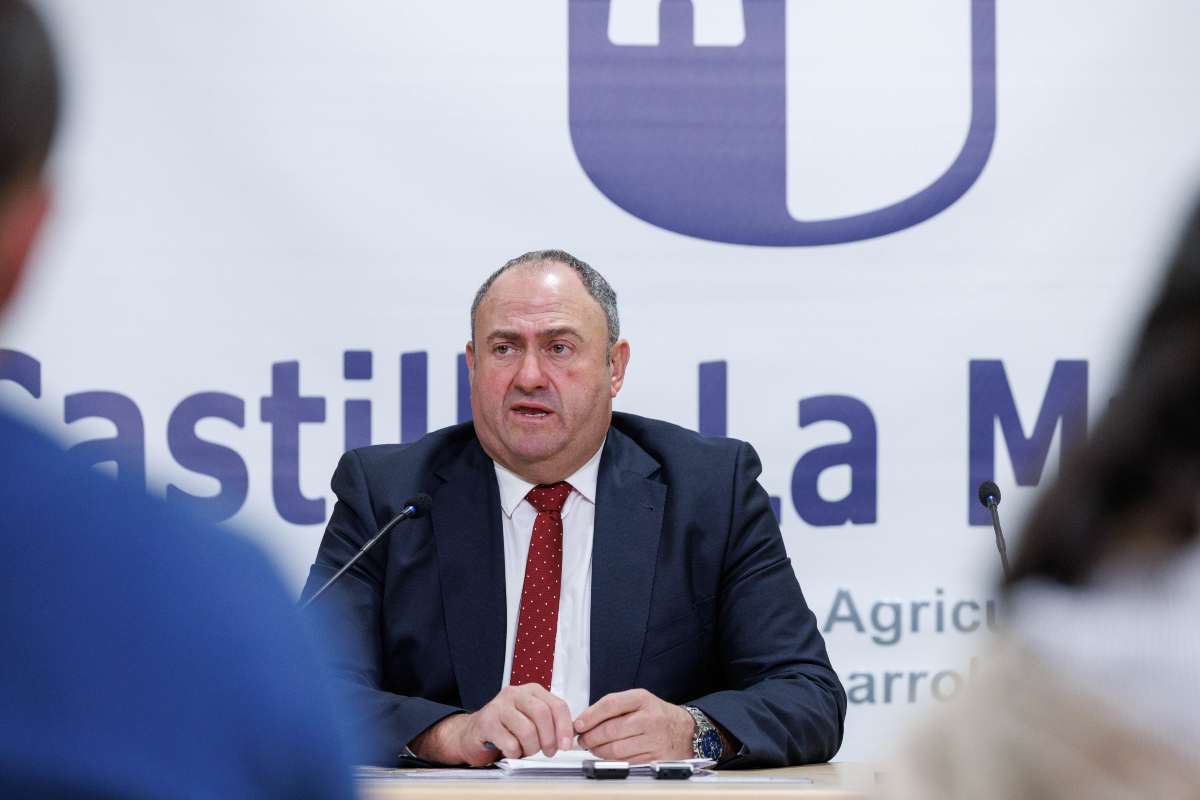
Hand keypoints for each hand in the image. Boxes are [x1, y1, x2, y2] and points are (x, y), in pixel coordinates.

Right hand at [411, 684, 574, 766]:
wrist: (474, 733)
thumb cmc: (507, 728)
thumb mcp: (532, 720)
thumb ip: (551, 723)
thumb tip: (570, 736)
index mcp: (532, 691)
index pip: (557, 705)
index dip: (565, 727)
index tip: (566, 745)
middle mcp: (516, 693)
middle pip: (543, 714)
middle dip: (549, 739)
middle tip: (548, 751)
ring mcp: (500, 706)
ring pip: (527, 730)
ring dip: (531, 748)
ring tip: (526, 750)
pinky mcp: (486, 721)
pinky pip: (510, 742)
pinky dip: (514, 753)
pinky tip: (510, 750)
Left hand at [573, 689, 693, 762]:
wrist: (686, 731)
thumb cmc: (657, 715)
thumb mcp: (639, 701)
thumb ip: (613, 707)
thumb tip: (584, 721)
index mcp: (642, 699)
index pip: (611, 704)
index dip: (590, 716)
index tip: (578, 724)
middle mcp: (649, 718)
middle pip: (611, 730)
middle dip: (591, 737)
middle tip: (582, 739)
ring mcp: (653, 740)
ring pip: (616, 749)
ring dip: (598, 751)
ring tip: (593, 747)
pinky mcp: (655, 758)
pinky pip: (626, 762)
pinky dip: (611, 760)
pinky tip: (607, 755)